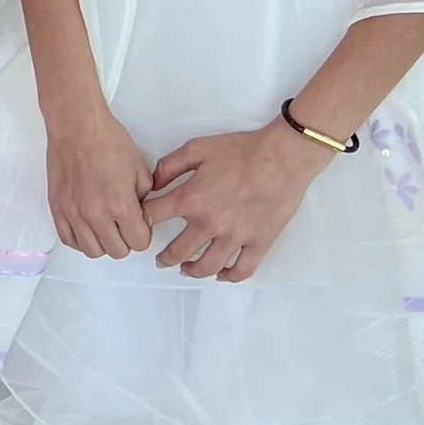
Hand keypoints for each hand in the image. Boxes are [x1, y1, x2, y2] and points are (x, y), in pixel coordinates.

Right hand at [45, 104, 153, 259]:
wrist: (77, 126)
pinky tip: (88, 227)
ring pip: (92, 251)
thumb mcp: (140, 169)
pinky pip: (69, 240)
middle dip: (126, 240)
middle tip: (124, 224)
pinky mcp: (57, 209)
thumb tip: (140, 215)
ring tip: (106, 226)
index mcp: (120, 204)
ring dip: (103, 243)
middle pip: (117, 251)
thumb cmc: (108, 141)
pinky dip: (81, 240)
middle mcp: (95, 214)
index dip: (143, 234)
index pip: (138, 243)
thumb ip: (144, 199)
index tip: (140, 223)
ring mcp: (73, 213)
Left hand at [143, 119, 328, 282]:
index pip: (153, 217)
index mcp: (191, 200)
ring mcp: (234, 237)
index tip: (141, 225)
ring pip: (207, 266)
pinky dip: (229, 276)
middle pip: (177, 251)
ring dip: (191, 271)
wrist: (282, 157)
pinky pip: (242, 270)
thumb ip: (170, 165)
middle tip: (159, 260)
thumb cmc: (241, 150)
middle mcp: (209, 224)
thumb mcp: (197, 148)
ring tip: (185, 269)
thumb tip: (153, 183)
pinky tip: (221, 274)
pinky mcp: (259, 243)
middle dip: (163, 258)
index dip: (142, 221)